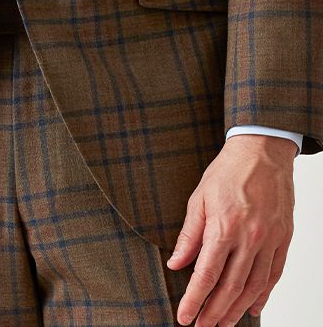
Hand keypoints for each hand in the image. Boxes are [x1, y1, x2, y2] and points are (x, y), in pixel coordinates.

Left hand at [167, 134, 295, 324]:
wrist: (262, 151)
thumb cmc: (228, 171)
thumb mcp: (199, 198)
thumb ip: (189, 235)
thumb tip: (176, 263)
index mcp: (224, 226)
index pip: (206, 274)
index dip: (194, 299)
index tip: (185, 316)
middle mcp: (249, 237)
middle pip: (230, 287)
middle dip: (214, 312)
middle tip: (203, 326)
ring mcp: (269, 240)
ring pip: (254, 286)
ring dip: (237, 309)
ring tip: (224, 323)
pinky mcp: (283, 238)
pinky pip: (274, 274)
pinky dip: (263, 295)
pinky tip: (252, 307)